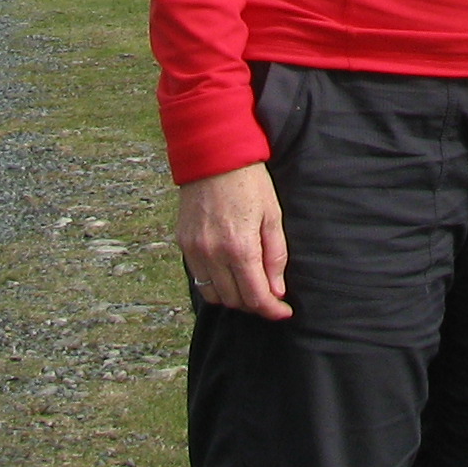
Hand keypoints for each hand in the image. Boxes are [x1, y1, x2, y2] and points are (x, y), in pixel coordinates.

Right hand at [177, 162, 291, 318]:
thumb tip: (277, 291)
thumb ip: (275, 256)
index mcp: (240, 247)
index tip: (284, 311)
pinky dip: (215, 284)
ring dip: (233, 297)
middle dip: (255, 304)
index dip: (272, 310)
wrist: (213, 155)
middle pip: (235, 300)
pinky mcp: (183, 244)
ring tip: (249, 286)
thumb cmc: (249, 181)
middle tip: (270, 295)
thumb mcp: (272, 215)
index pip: (256, 297)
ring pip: (213, 295)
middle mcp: (214, 254)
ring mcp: (195, 251)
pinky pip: (198, 279)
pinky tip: (228, 273)